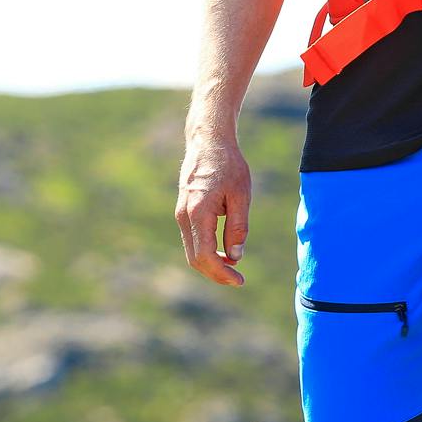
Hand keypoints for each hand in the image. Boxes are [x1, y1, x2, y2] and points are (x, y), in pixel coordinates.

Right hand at [176, 130, 251, 286]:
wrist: (207, 141)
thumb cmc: (228, 164)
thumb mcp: (241, 195)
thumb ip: (238, 227)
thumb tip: (235, 256)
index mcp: (199, 212)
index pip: (205, 255)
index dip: (221, 273)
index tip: (239, 280)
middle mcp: (184, 216)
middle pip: (195, 259)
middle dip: (215, 273)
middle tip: (238, 279)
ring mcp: (180, 214)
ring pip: (192, 251)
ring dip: (211, 263)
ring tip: (233, 265)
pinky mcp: (183, 212)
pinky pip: (192, 240)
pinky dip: (206, 251)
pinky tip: (223, 250)